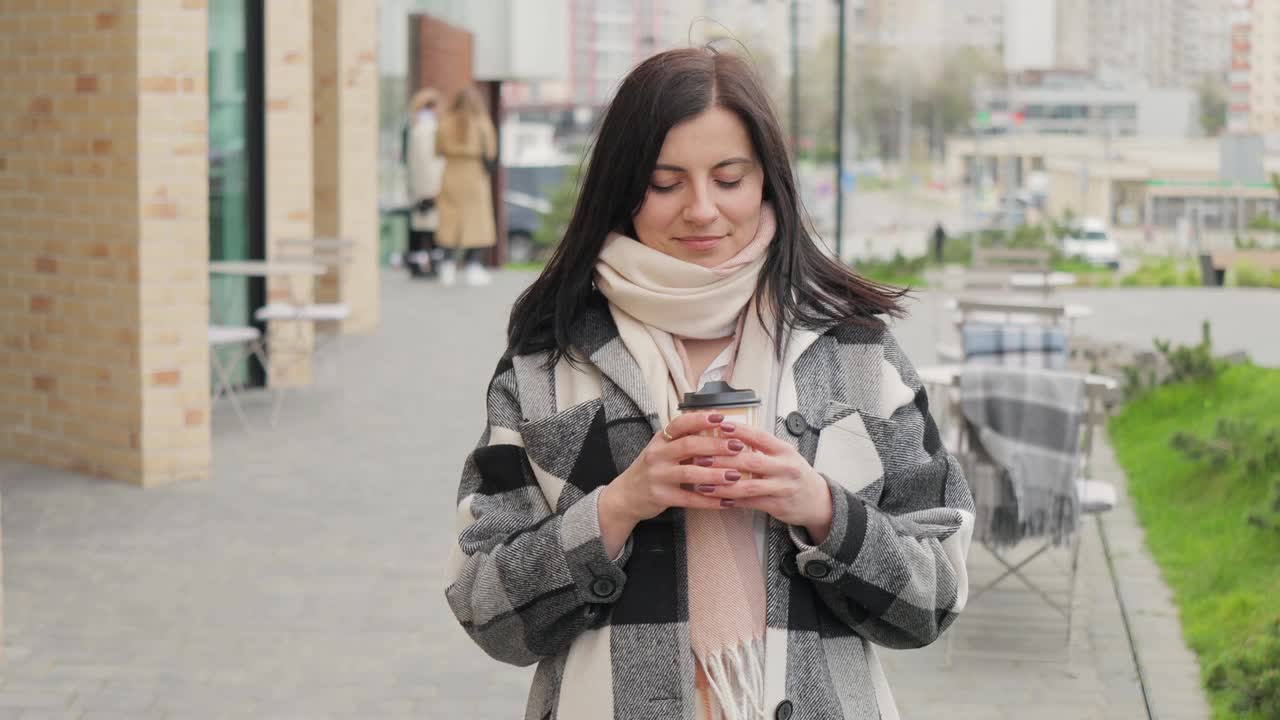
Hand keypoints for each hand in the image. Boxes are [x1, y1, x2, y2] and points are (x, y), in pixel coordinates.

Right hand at [597, 412, 747, 556]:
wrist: (625, 495)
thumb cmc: (652, 469)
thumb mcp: (662, 449)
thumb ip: (683, 440)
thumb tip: (719, 429)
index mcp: (660, 440)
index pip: (680, 423)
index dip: (700, 419)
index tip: (722, 417)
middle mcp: (657, 454)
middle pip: (688, 446)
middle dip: (715, 445)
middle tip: (738, 446)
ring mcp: (657, 476)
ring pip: (689, 473)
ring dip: (715, 474)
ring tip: (736, 475)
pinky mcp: (660, 497)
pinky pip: (688, 499)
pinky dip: (709, 501)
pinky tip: (727, 502)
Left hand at [701, 423, 833, 543]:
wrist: (817, 500)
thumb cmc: (794, 473)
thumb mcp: (784, 454)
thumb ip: (761, 446)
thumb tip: (728, 433)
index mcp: (784, 450)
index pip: (760, 436)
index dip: (740, 431)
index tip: (720, 426)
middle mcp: (785, 467)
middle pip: (751, 461)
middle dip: (723, 460)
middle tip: (700, 457)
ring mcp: (782, 488)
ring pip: (748, 486)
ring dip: (722, 486)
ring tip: (702, 484)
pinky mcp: (778, 506)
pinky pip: (751, 503)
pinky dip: (732, 501)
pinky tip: (717, 499)